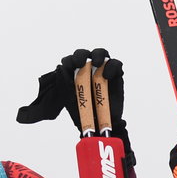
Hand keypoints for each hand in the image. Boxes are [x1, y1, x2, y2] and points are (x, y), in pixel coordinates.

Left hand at [17, 49, 132, 163]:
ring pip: (102, 53)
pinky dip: (111, 67)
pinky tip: (106, 76)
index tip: (69, 68)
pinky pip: (116, 65)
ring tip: (96, 62)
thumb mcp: (64, 98)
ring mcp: (102, 71)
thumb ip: (60, 83)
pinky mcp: (116, 76)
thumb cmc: (79, 110)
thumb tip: (61, 68)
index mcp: (74, 72)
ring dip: (98, 54)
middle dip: (80, 55)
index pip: (71, 59)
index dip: (70, 60)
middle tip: (79, 63)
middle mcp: (88, 68)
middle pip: (85, 53)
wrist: (96, 124)